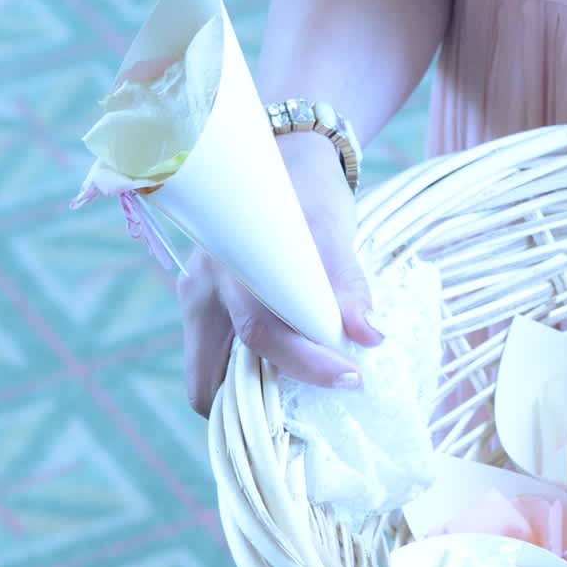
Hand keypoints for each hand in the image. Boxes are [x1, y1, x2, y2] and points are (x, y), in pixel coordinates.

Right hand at [181, 128, 379, 413]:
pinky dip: (243, 379)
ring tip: (299, 403)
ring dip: (245, 397)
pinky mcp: (203, 310)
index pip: (261, 332)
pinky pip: (214, 360)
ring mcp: (196, 300)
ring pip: (208, 373)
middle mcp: (202, 286)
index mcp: (230, 263)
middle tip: (318, 408)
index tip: (352, 376)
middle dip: (257, 404)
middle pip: (215, 372)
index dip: (305, 364)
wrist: (285, 158)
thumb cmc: (308, 191)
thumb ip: (346, 280)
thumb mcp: (332, 226)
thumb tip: (370, 336)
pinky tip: (283, 383)